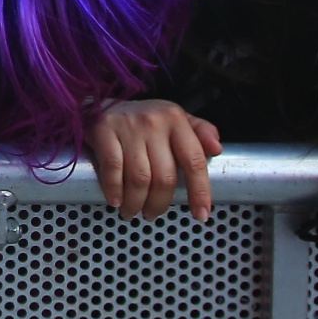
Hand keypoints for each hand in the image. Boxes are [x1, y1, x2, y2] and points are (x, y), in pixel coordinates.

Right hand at [86, 99, 221, 220]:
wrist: (100, 104)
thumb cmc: (143, 119)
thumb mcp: (175, 120)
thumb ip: (200, 132)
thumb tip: (217, 148)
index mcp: (176, 119)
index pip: (193, 160)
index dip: (199, 191)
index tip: (201, 214)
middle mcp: (154, 121)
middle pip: (164, 176)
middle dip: (159, 203)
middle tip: (152, 214)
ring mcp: (128, 126)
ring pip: (139, 178)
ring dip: (136, 202)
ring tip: (132, 210)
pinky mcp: (104, 131)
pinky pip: (113, 169)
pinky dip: (114, 189)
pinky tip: (116, 200)